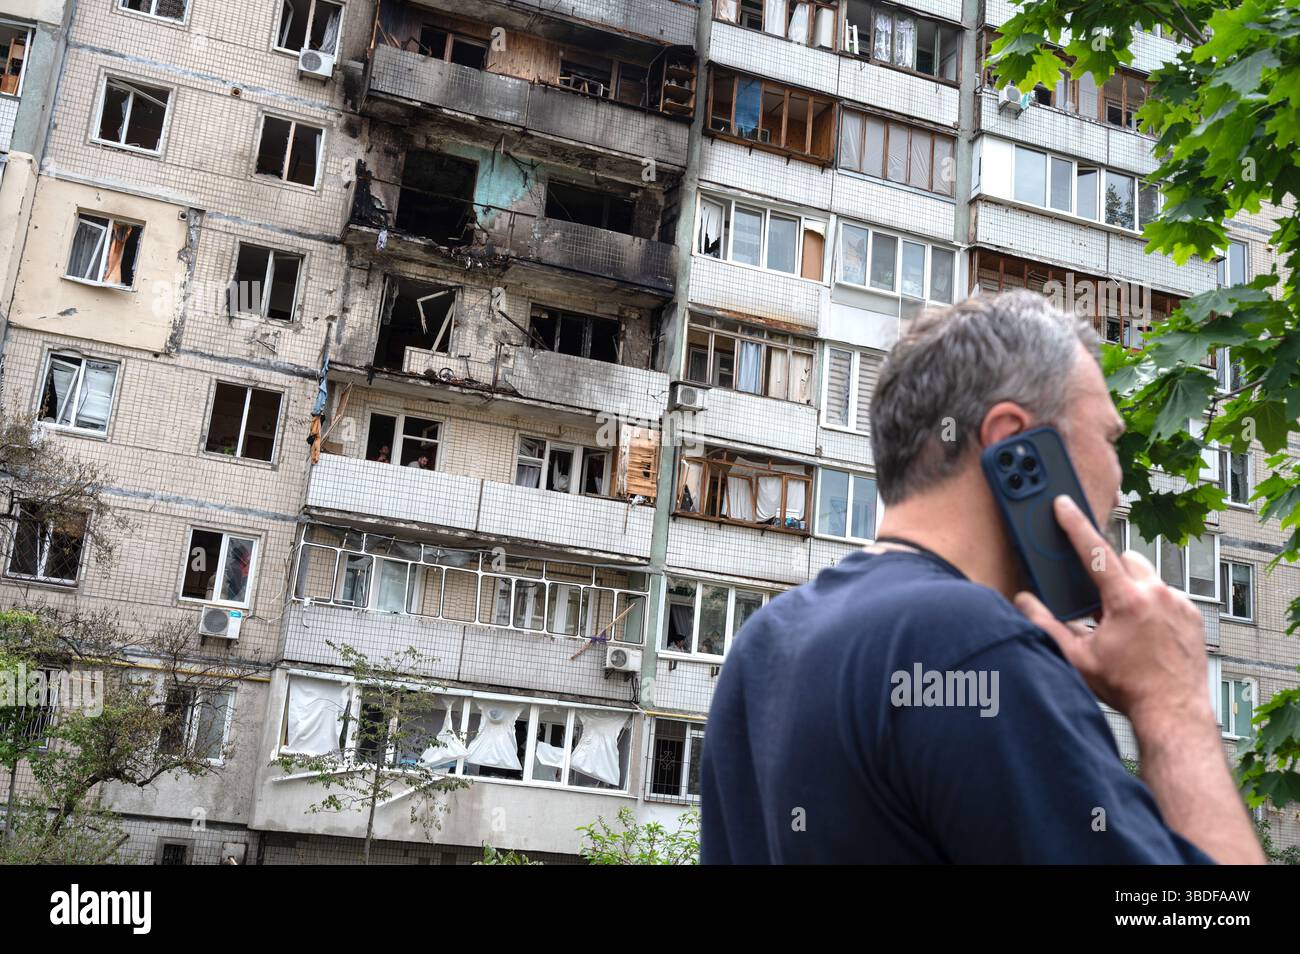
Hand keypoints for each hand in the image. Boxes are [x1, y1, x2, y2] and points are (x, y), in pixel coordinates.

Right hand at [1012, 496, 1213, 730]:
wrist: (1174, 711)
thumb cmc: (1128, 687)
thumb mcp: (1077, 657)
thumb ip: (1045, 625)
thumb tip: (1023, 601)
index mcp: (1126, 601)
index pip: (1094, 551)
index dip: (1075, 524)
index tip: (1064, 504)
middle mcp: (1157, 594)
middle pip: (1125, 559)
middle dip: (1109, 570)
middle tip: (1099, 600)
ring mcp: (1179, 603)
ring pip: (1147, 576)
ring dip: (1131, 589)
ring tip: (1123, 622)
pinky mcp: (1193, 614)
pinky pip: (1167, 594)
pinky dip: (1152, 604)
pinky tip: (1145, 632)